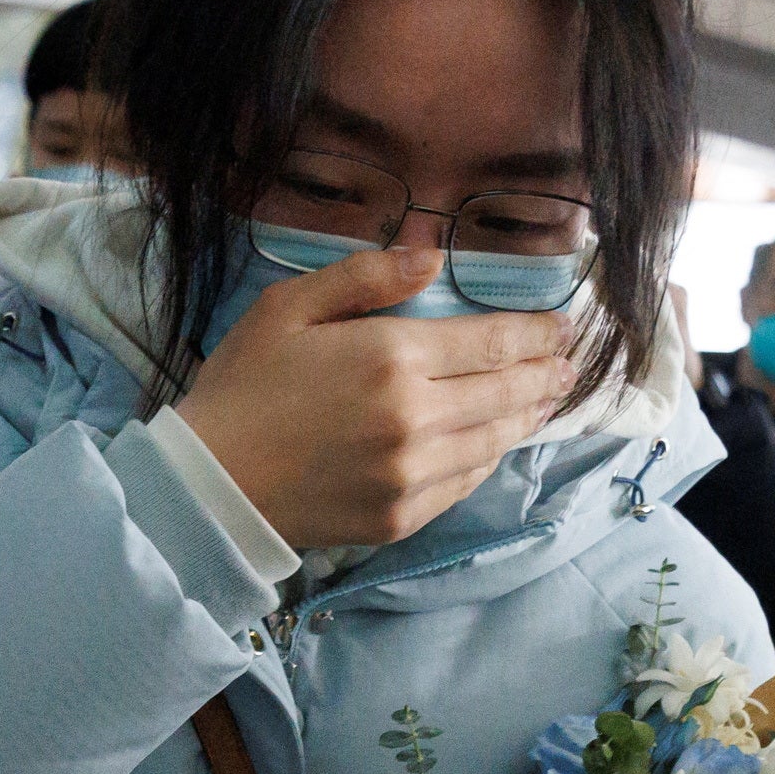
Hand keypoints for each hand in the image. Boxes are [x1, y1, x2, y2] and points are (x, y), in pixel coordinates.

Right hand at [175, 245, 570, 552]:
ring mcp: (414, 473)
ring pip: (495, 440)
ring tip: (543, 401)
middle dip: (546, 374)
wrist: (207, 484)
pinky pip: (467, 482)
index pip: (494, 340)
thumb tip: (432, 257)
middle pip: (508, 391)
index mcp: (392, 356)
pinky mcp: (403, 516)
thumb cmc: (242, 385)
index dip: (537, 332)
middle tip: (567, 364)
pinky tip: (494, 442)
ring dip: (527, 417)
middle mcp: (417, 417)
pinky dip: (489, 457)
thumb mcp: (289, 307)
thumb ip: (366, 277)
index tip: (562, 325)